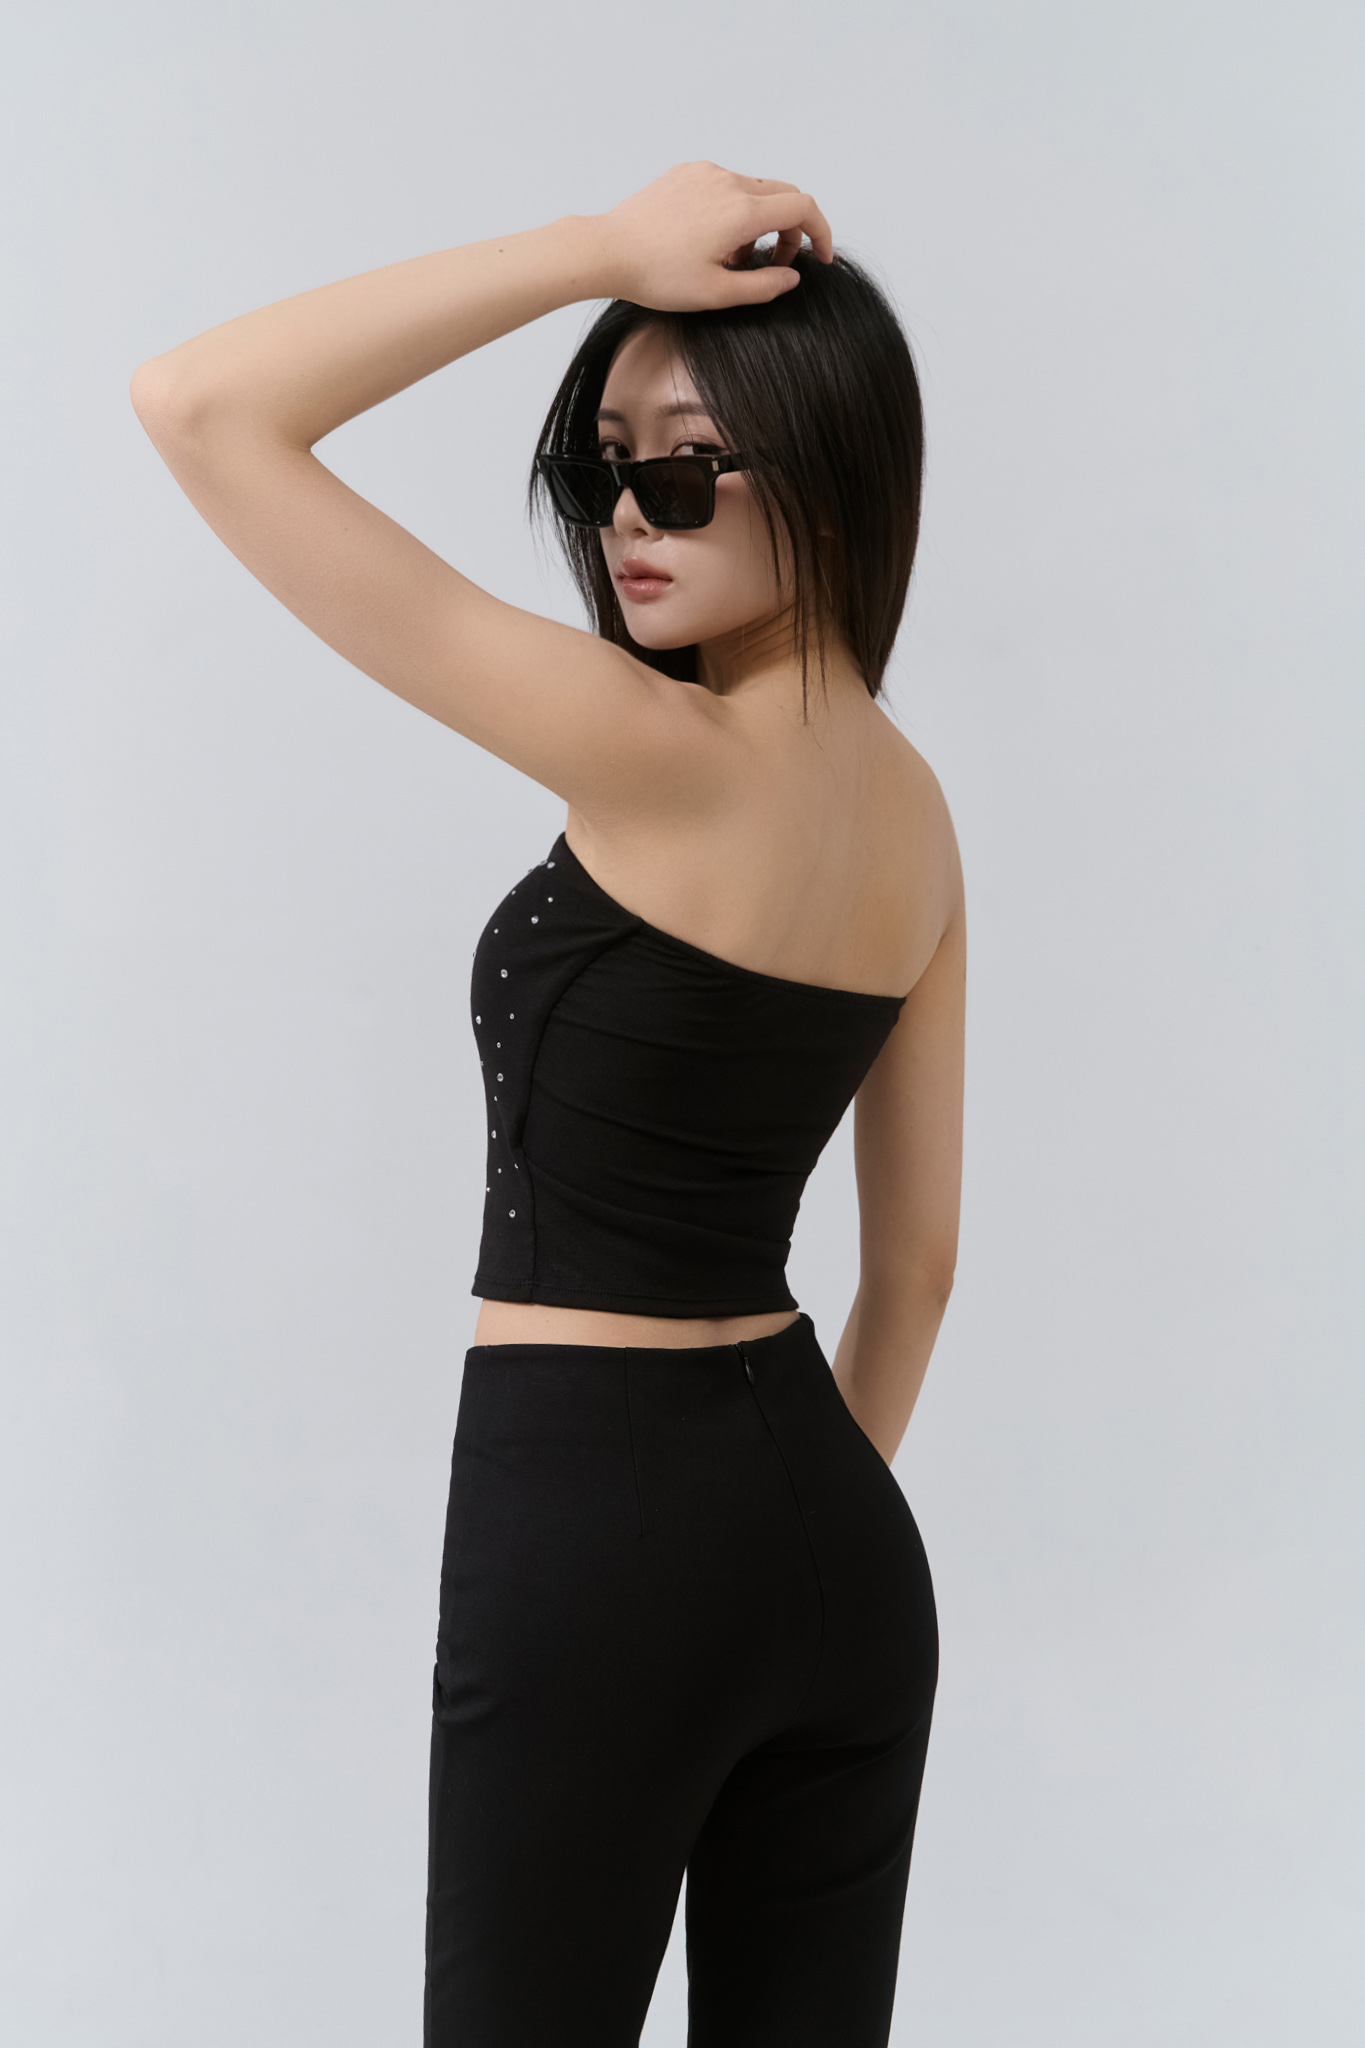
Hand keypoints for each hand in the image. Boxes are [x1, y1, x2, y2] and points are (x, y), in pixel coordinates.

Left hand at [590, 160, 833, 312]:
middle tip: (777, 263)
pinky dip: (735, 208)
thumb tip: (792, 276)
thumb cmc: (657, 276)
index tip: (820, 256)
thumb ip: (764, 286)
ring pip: (755, 189)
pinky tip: (713, 239)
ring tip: (735, 258)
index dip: (821, 232)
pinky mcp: (687, 172)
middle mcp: (729, 182)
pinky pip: (727, 184)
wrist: (608, 250)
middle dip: (791, 229)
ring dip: (761, 221)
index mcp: (742, 211)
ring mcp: (706, 172)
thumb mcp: (717, 294)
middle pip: (784, 194)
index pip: (803, 207)